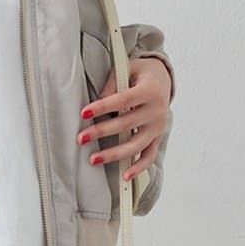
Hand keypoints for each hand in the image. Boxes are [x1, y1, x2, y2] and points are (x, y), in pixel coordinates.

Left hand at [78, 55, 174, 184]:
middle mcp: (157, 111)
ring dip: (113, 154)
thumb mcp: (128, 69)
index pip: (123, 100)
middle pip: (126, 124)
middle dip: (101, 132)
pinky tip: (125, 176)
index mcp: (150, 91)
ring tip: (93, 159)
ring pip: (135, 145)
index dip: (103, 107)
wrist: (163, 79)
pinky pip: (149, 156)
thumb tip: (98, 101)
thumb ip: (113, 85)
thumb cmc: (141, 74)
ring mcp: (158, 127)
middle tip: (81, 138)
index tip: (84, 113)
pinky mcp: (157, 138)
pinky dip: (138, 167)